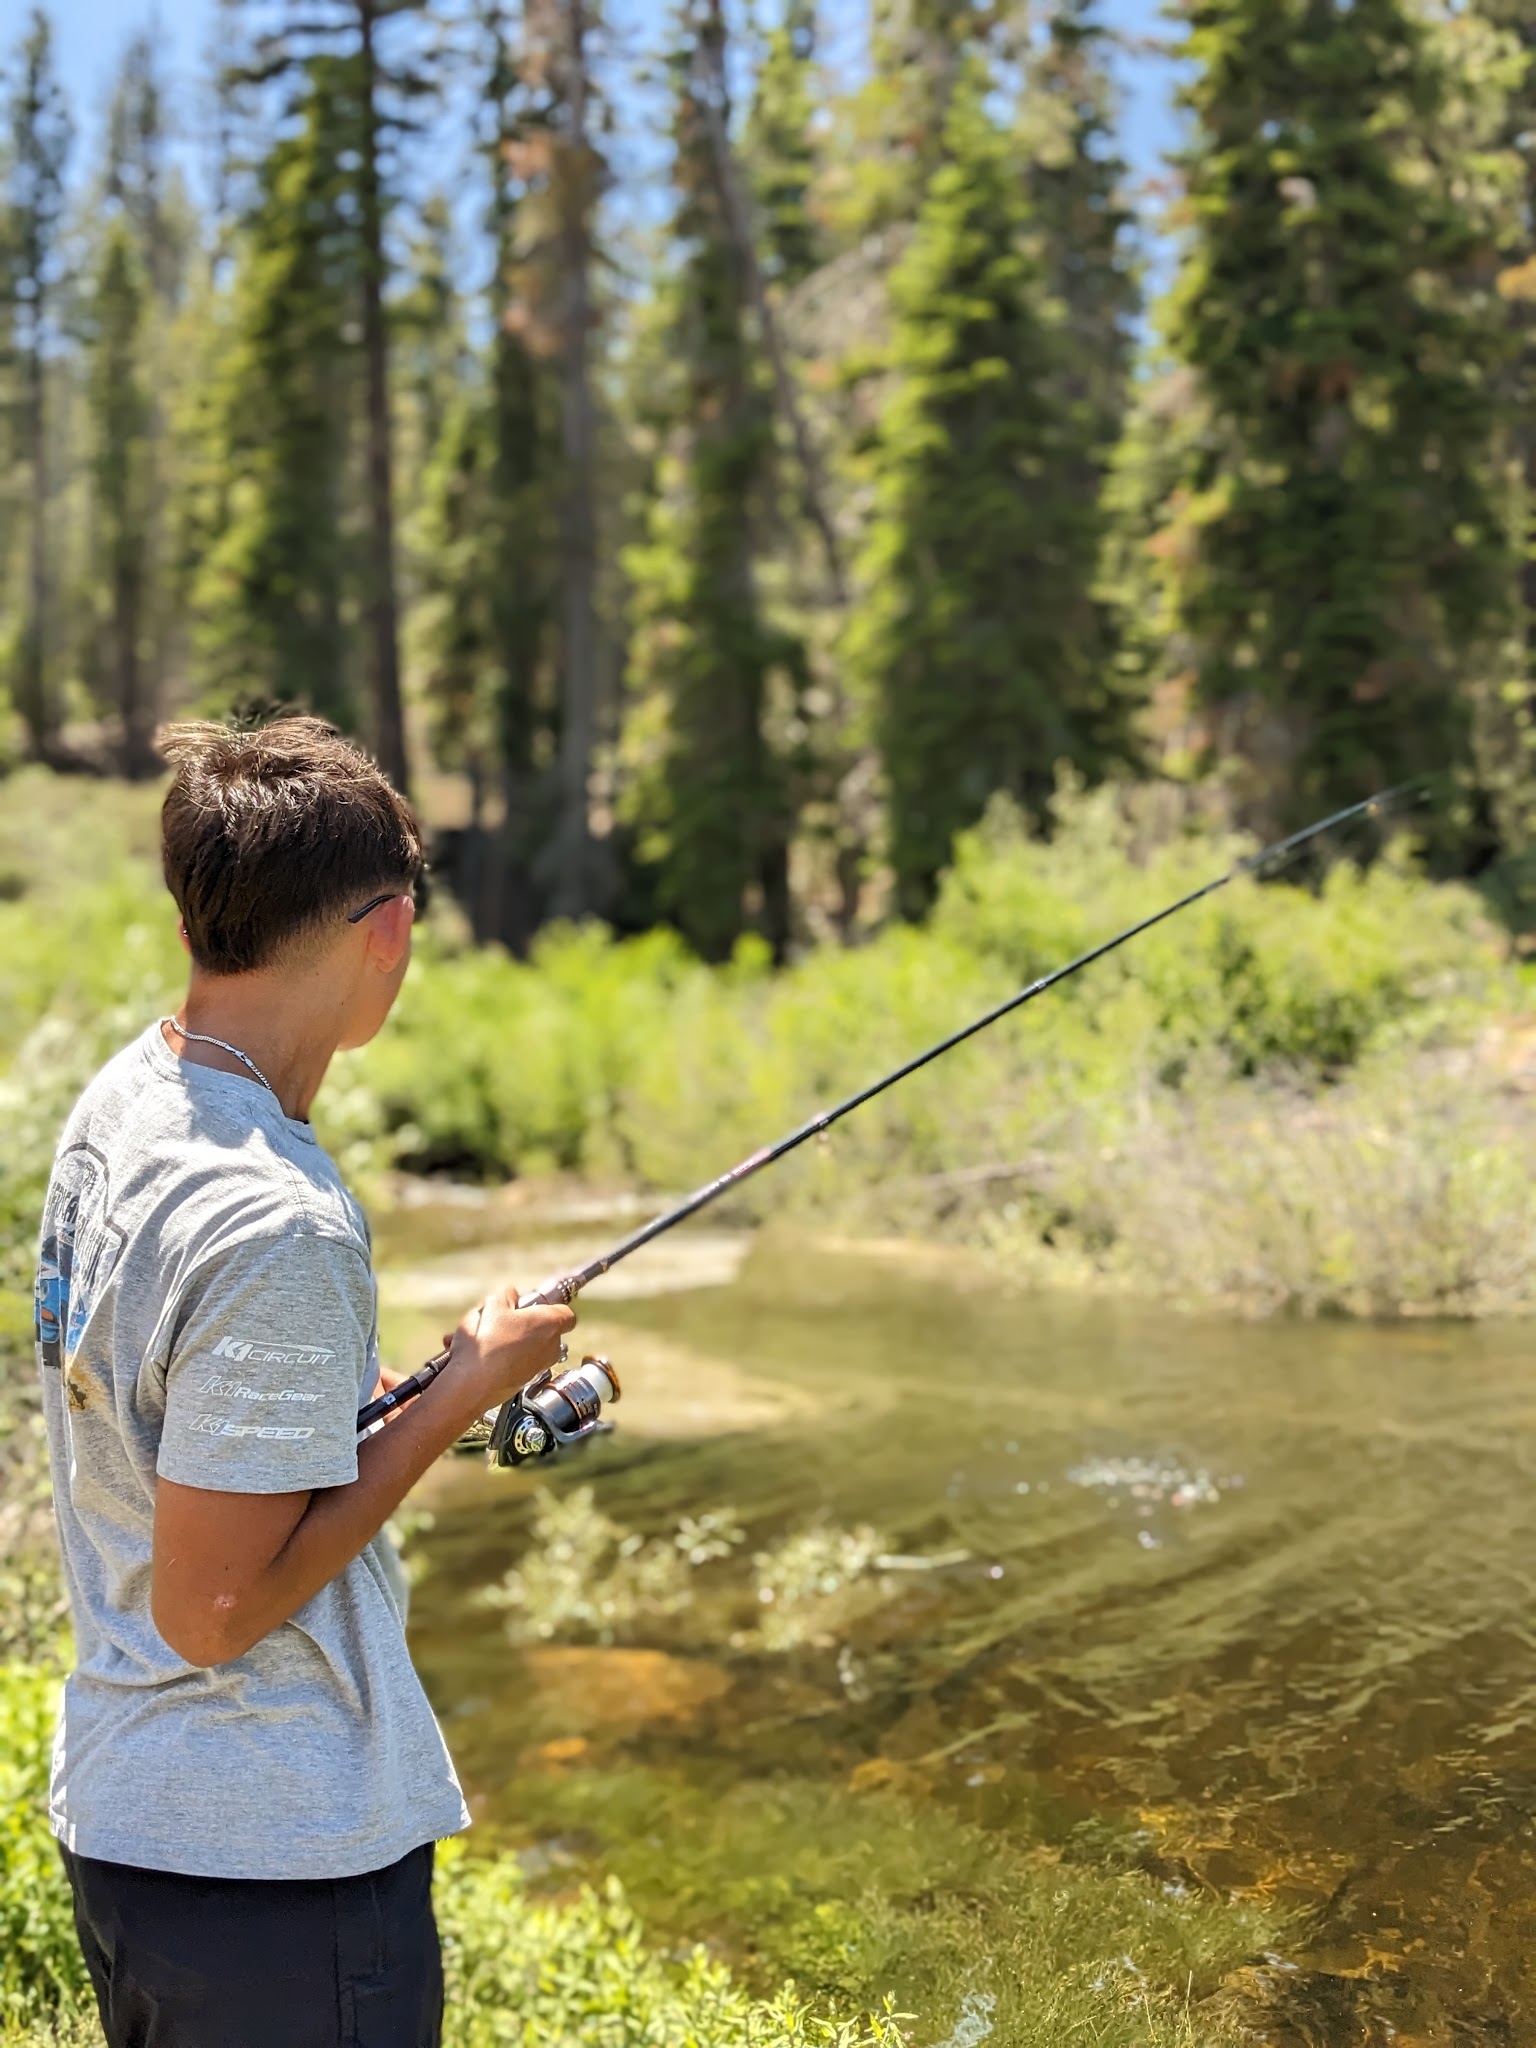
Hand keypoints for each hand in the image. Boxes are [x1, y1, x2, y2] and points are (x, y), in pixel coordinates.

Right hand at [447, 1283, 575, 1408]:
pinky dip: (501, 1357)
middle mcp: (551, 1347)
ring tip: (481, 1337)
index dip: (547, 1306)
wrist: (472, 1384)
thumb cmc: (486, 1343)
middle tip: (499, 1318)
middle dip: (524, 1323)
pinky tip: (477, 1353)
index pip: (564, 1312)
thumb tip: (511, 1295)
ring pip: (527, 1346)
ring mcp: (539, 1367)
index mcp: (550, 1323)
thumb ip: (506, 1295)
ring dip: (508, 1340)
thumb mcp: (492, 1304)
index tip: (530, 1304)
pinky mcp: (524, 1382)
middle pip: (544, 1329)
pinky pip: (515, 1362)